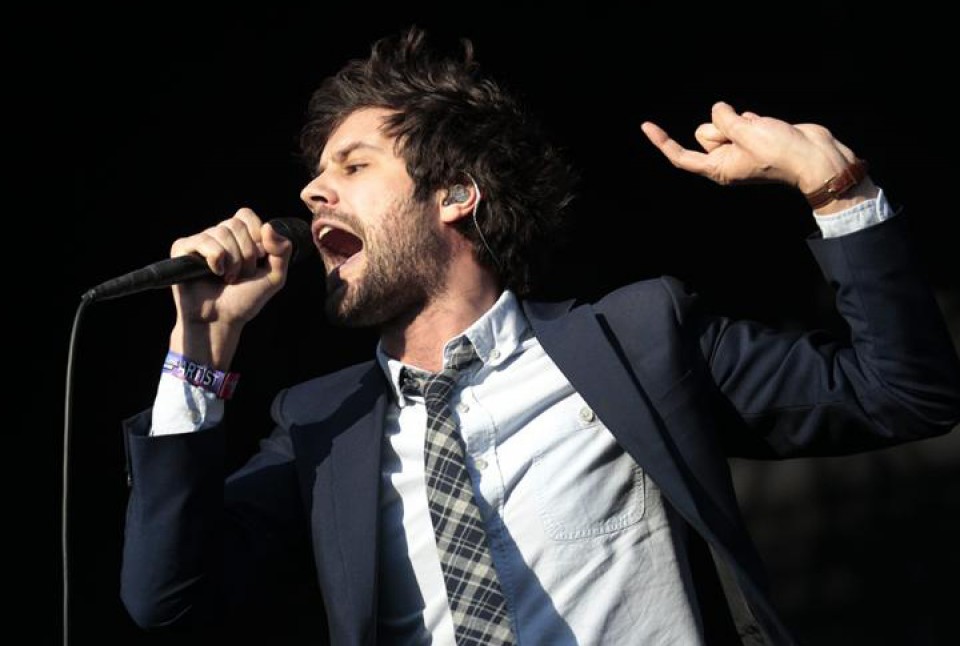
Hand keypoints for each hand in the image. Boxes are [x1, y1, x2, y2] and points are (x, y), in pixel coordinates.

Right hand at [168, 208, 293, 366]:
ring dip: (232, 261)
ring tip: (228, 278)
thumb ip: (282, 251)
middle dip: (246, 254)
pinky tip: (214, 273)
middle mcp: (217, 236)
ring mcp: (199, 241)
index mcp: (237, 237)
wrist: (222, 320)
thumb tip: (268, 226)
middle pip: (235, 224)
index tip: (258, 258)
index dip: (256, 235)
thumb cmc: (245, 300)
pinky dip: (215, 259)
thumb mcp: (274, 276)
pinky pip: (203, 241)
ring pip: (221, 232)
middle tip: (241, 275)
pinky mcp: (182, 249)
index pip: (246, 215)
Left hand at [641, 101, 860, 194]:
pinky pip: (741, 119)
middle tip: (746, 133)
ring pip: (723, 123)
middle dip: (721, 126)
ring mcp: (739, 149)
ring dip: (740, 121)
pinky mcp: (752, 137)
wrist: (813, 156)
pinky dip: (752, 119)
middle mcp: (725, 161)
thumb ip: (725, 120)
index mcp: (719, 169)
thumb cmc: (780, 152)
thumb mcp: (747, 133)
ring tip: (761, 130)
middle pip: (704, 133)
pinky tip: (767, 126)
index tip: (646, 125)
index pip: (682, 156)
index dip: (663, 141)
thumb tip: (718, 110)